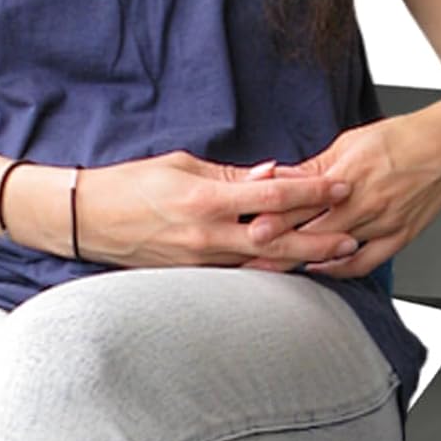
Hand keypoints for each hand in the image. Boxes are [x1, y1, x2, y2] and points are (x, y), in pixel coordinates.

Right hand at [79, 149, 362, 270]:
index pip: (274, 194)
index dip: (312, 191)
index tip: (340, 186)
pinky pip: (239, 274)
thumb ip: (231, 174)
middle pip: (278, 239)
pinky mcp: (192, 275)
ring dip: (300, 258)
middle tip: (353, 236)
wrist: (88, 219)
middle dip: (319, 238)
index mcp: (207, 199)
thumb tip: (272, 174)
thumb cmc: (129, 186)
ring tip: (333, 256)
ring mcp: (200, 260)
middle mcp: (208, 235)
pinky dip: (267, 270)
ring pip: (262, 262)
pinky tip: (290, 270)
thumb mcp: (181, 165)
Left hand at [238, 99, 440, 277]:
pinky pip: (365, 262)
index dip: (273, 219)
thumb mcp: (350, 141)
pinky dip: (339, 269)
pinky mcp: (401, 236)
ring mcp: (385, 222)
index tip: (246, 230)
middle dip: (279, 247)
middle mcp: (367, 202)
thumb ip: (313, 166)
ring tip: (274, 269)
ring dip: (304, 261)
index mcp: (350, 174)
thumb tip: (277, 176)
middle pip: (312, 232)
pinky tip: (318, 270)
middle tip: (249, 258)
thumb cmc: (404, 138)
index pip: (302, 203)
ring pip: (335, 251)